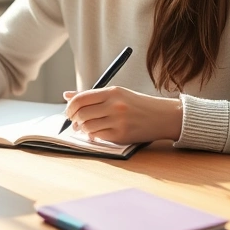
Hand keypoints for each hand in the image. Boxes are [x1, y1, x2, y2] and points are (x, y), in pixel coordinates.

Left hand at [64, 86, 182, 144]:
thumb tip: (66, 95)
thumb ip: (91, 95)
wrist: (162, 116)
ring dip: (83, 129)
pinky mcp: (121, 135)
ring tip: (86, 127)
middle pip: (81, 113)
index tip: (69, 111)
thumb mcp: (116, 94)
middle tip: (74, 121)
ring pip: (87, 126)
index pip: (81, 99)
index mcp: (112, 92)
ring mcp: (118, 121)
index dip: (70, 107)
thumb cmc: (137, 104)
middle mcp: (114, 105)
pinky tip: (96, 133)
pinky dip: (93, 136)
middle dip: (73, 119)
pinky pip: (98, 136)